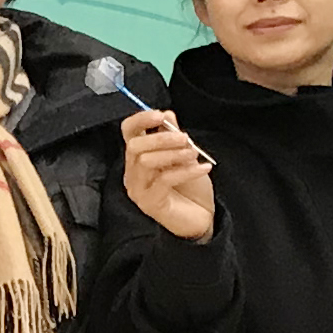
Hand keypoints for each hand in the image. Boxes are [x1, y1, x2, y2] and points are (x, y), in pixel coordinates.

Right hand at [121, 108, 215, 239]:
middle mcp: (133, 173)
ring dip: (173, 153)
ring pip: (146, 161)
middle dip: (161, 138)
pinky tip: (203, 168)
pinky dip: (186, 170)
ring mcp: (139, 189)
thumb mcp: (185, 156)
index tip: (160, 115)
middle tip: (186, 139)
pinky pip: (164, 180)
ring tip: (194, 154)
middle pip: (135, 146)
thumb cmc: (191, 189)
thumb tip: (167, 114)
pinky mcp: (150, 203)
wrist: (202, 218)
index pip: (128, 132)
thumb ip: (173, 136)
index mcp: (138, 157)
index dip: (140, 120)